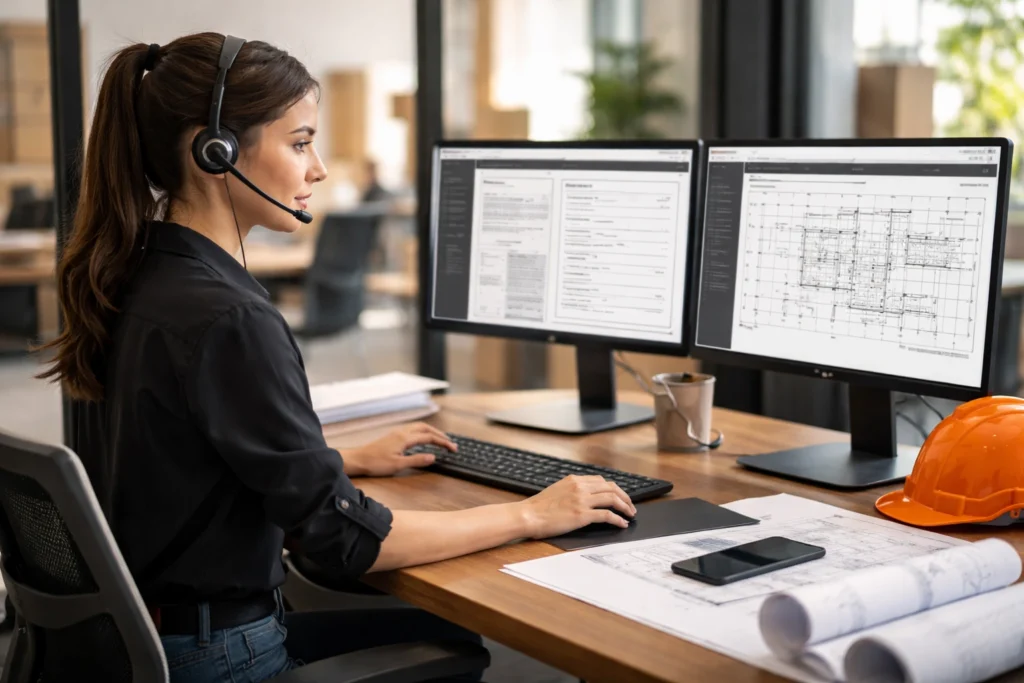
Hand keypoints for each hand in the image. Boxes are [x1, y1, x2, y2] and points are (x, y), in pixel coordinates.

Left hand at [344, 423, 455, 476]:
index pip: (429, 437)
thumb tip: (433, 457)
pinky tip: (422, 439)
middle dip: (439, 434)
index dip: (443, 442)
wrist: (358, 459)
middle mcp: (402, 432)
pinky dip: (422, 432)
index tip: (453, 448)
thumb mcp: (398, 465)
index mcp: (405, 438)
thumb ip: (417, 460)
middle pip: (426, 428)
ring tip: (439, 439)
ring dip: (431, 431)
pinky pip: (412, 429)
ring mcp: (396, 433)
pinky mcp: (393, 436)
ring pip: (418, 427)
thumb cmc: (376, 463)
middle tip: (449, 443)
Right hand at [518, 475, 635, 538]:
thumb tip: (585, 497)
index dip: (614, 489)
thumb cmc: (538, 507)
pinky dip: (618, 519)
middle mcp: (580, 487)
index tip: (619, 496)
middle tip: (630, 506)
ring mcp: (582, 500)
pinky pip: (607, 515)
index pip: (601, 481)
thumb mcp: (557, 490)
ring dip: (625, 507)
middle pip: (611, 487)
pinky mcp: (582, 515)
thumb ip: (572, 490)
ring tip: (630, 514)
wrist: (528, 515)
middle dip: (624, 497)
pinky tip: (621, 523)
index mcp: (574, 480)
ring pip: (612, 499)